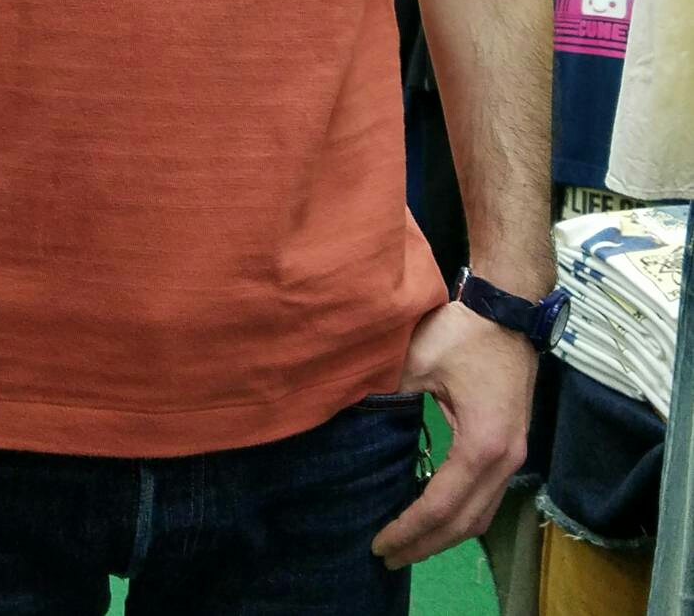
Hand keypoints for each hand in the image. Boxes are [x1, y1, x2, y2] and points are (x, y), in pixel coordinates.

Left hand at [371, 301, 536, 569]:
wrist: (509, 310)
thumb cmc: (464, 333)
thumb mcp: (419, 359)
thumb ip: (388, 391)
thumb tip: (351, 412)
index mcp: (482, 445)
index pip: (442, 505)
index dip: (409, 529)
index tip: (379, 544)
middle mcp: (505, 460)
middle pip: (465, 522)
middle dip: (426, 544)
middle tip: (387, 556)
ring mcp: (514, 456)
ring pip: (481, 514)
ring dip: (445, 534)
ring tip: (408, 544)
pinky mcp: (512, 447)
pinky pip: (487, 497)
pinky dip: (460, 514)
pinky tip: (434, 514)